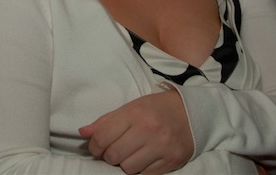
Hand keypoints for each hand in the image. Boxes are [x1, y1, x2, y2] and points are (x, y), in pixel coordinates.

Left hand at [78, 89, 192, 174]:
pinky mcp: (172, 161)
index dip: (95, 146)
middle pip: (114, 155)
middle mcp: (149, 129)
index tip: (97, 147)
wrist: (191, 112)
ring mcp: (162, 146)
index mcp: (135, 113)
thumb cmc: (156, 109)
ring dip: (126, 164)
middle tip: (115, 150)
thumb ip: (106, 121)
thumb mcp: (131, 107)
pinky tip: (144, 158)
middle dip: (110, 156)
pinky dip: (141, 170)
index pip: (103, 137)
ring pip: (128, 169)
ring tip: (132, 154)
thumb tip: (84, 133)